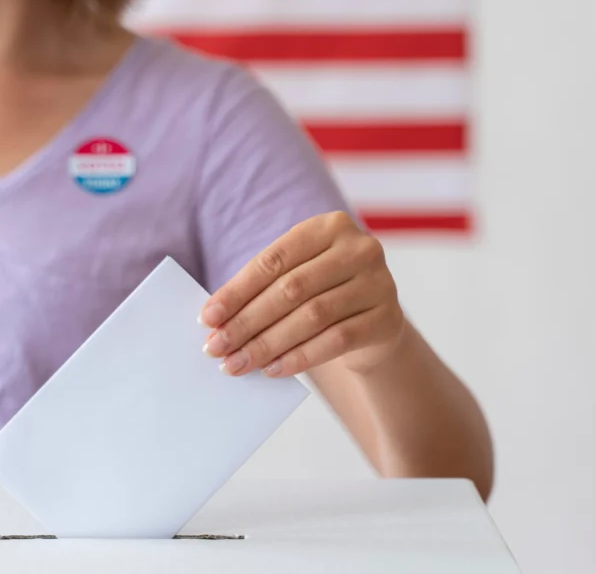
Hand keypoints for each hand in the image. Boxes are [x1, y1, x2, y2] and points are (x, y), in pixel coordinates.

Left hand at [199, 211, 405, 376]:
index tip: (207, 318)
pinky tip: (272, 369)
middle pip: (291, 289)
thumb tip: (214, 320)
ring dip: (267, 344)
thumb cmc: (320, 294)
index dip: (237, 290)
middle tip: (216, 348)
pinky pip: (336, 341)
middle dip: (247, 322)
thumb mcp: (295, 278)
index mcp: (329, 227)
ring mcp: (379, 283)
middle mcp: (359, 249)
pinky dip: (299, 357)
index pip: (274, 260)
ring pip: (312, 317)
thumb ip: (261, 289)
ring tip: (237, 364)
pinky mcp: (388, 319)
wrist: (373, 324)